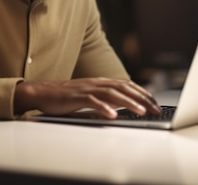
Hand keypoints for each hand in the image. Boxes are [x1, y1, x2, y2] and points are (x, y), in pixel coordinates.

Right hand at [14, 77, 160, 118]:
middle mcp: (96, 82)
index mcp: (100, 82)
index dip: (142, 93)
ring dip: (128, 103)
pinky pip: (92, 101)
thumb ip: (105, 99)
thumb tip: (123, 107)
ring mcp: (86, 89)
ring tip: (140, 112)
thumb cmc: (65, 96)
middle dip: (141, 99)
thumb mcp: (90, 96)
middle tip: (155, 110)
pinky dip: (104, 108)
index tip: (155, 104)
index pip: (127, 85)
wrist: (42, 92)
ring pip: (111, 93)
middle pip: (124, 88)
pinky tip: (113, 115)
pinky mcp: (76, 96)